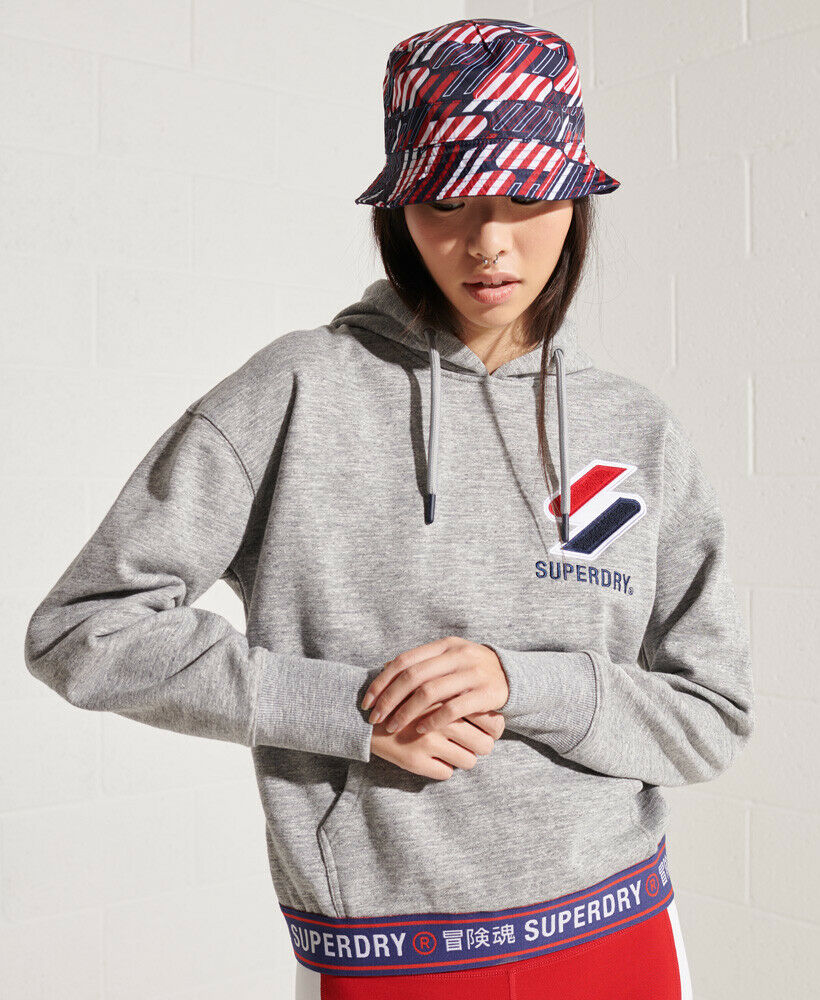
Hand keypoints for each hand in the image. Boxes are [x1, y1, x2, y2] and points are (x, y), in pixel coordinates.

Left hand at [361, 637, 509, 736]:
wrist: (514, 675)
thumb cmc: (471, 670)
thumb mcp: (449, 657)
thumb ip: (422, 662)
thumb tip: (385, 669)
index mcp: (444, 645)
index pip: (404, 661)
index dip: (382, 681)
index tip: (366, 701)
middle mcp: (457, 655)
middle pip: (413, 676)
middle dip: (389, 699)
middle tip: (374, 718)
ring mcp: (473, 673)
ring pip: (430, 692)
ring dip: (406, 712)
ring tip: (392, 727)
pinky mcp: (487, 693)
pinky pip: (453, 709)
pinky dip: (433, 720)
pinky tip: (420, 731)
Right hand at [369, 701, 505, 780]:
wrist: (363, 717)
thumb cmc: (402, 700)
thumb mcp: (429, 688)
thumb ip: (456, 695)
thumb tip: (490, 712)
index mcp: (449, 698)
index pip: (492, 720)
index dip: (494, 728)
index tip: (487, 730)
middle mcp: (442, 720)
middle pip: (485, 744)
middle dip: (481, 746)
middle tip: (472, 743)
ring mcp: (429, 742)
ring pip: (469, 761)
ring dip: (463, 758)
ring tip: (451, 751)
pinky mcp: (416, 761)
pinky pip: (446, 773)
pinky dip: (442, 767)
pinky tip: (431, 757)